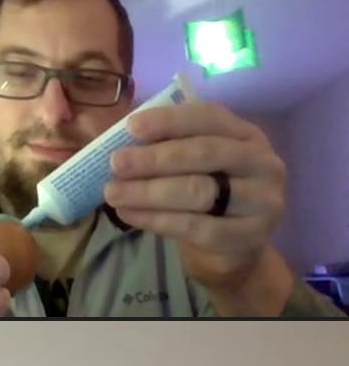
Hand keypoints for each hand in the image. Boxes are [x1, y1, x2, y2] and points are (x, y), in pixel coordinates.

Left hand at [104, 102, 290, 304]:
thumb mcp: (187, 166)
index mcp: (245, 134)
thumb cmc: (204, 195)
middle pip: (204, 153)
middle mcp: (261, 163)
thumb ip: (157, 145)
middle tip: (115, 164)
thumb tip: (104, 132)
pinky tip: (129, 215)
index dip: (170, 120)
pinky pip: (195, 227)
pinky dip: (156, 220)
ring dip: (148, 191)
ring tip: (113, 193)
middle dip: (154, 158)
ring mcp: (261, 201)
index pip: (209, 117)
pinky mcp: (248, 236)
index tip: (131, 127)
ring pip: (198, 191)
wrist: (231, 248)